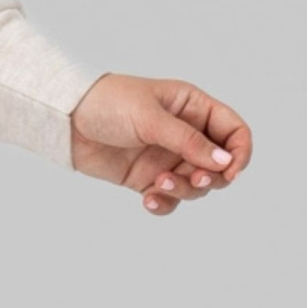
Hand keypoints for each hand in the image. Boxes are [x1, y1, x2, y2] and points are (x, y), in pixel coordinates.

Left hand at [68, 73, 252, 217]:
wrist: (66, 120)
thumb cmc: (108, 103)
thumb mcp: (149, 118)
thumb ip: (187, 140)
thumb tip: (224, 161)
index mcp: (193, 108)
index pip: (234, 131)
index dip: (240, 152)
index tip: (230, 170)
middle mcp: (185, 134)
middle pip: (220, 165)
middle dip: (211, 177)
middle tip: (194, 179)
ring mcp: (167, 157)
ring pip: (196, 185)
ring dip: (184, 190)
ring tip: (159, 184)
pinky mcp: (148, 178)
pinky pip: (169, 198)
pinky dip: (164, 203)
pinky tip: (148, 200)